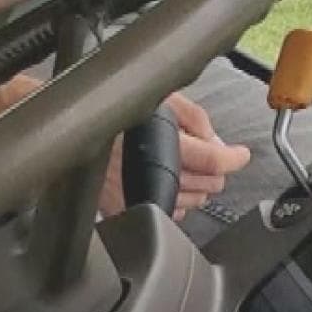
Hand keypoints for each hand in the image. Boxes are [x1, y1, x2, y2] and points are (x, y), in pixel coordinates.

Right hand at [98, 91, 250, 219]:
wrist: (72, 124)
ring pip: (193, 202)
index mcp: (166, 143)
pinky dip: (177, 202)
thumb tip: (216, 140)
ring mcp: (140, 193)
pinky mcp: (126, 206)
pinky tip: (170, 184)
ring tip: (189, 168)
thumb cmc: (112, 107)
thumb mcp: (160, 97)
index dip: (235, 157)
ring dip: (199, 187)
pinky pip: (168, 214)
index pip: (215, 160)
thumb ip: (193, 117)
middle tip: (212, 156)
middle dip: (217, 170)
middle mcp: (154, 173)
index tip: (240, 154)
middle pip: (209, 185)